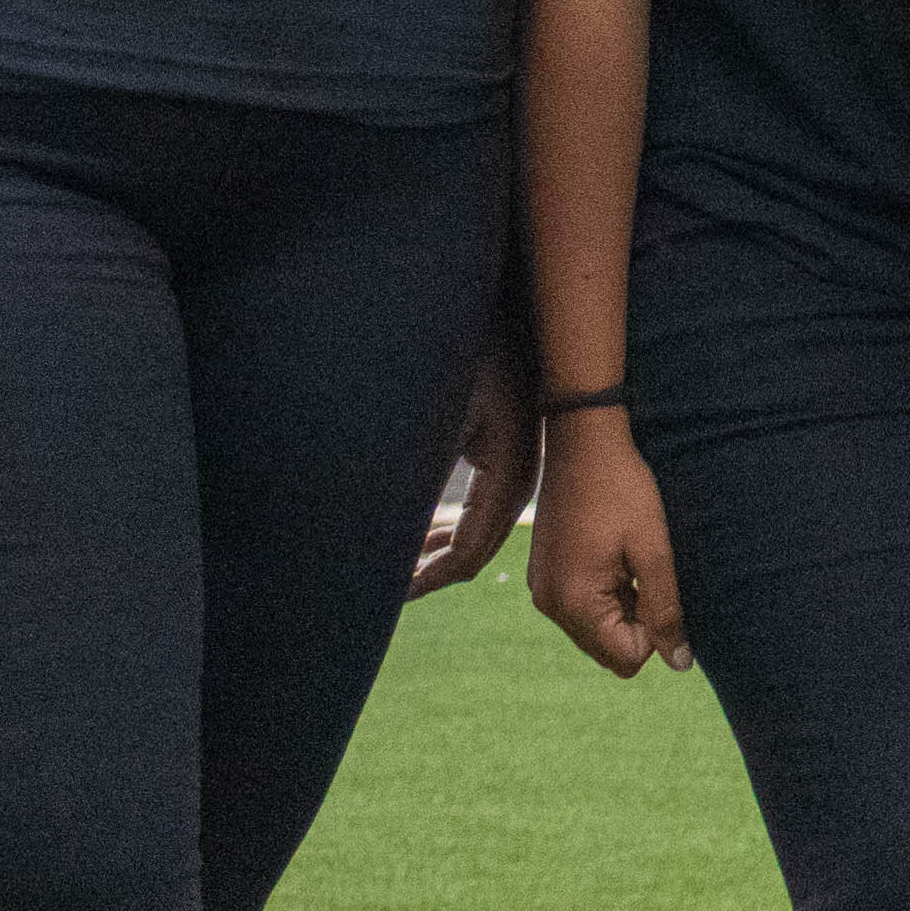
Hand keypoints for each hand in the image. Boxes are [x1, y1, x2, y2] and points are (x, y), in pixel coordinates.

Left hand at [411, 345, 537, 597]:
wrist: (506, 314)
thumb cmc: (468, 353)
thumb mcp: (441, 413)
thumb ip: (423, 473)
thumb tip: (396, 531)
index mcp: (508, 472)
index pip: (469, 550)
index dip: (429, 578)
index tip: (390, 595)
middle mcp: (521, 477)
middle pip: (480, 548)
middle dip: (435, 573)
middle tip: (388, 593)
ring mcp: (519, 467)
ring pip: (483, 533)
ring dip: (443, 554)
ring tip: (401, 573)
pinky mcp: (508, 455)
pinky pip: (484, 510)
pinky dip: (453, 531)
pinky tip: (423, 539)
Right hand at [526, 411, 690, 674]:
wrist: (583, 439)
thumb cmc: (623, 489)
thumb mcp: (654, 550)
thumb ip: (666, 610)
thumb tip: (679, 664)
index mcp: (574, 604)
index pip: (626, 659)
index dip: (655, 631)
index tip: (658, 584)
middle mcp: (549, 606)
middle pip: (608, 649)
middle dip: (637, 621)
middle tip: (645, 569)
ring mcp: (542, 590)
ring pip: (596, 628)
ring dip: (622, 605)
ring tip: (628, 557)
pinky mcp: (544, 574)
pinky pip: (581, 606)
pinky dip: (605, 592)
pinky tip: (613, 552)